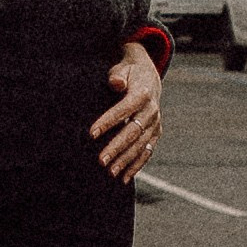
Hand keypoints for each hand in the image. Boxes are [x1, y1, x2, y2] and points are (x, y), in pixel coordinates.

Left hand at [91, 40, 161, 184]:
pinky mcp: (155, 133)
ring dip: (126, 159)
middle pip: (133, 131)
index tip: (91, 133)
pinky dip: (137, 165)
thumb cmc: (129, 73)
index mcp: (143, 93)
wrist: (149, 78)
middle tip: (100, 160)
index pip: (124, 109)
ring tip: (110, 172)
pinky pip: (147, 152)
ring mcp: (155, 124)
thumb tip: (116, 83)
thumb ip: (118, 76)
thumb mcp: (122, 69)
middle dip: (117, 147)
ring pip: (141, 145)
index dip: (108, 121)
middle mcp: (152, 111)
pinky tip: (124, 177)